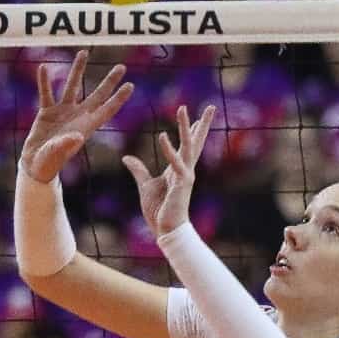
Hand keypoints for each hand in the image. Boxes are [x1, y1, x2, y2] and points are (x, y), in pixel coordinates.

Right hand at [20, 50, 134, 182]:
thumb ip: (66, 144)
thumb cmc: (50, 162)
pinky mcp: (47, 111)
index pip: (107, 109)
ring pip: (72, 86)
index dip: (119, 98)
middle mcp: (78, 116)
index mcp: (86, 127)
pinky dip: (44, 81)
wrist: (35, 164)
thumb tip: (78, 136)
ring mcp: (63, 112)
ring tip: (83, 52)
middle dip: (109, 81)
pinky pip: (46, 93)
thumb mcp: (58, 154)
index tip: (131, 85)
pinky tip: (44, 68)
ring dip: (78, 69)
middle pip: (98, 95)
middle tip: (122, 67)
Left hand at [122, 104, 215, 237]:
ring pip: (188, 146)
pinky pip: (175, 163)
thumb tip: (126, 158)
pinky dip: (169, 149)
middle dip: (203, 123)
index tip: (198, 117)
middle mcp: (185, 169)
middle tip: (211, 106)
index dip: (193, 131)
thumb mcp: (145, 186)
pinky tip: (163, 135)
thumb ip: (138, 170)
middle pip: (196, 141)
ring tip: (184, 108)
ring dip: (186, 126)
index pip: (187, 145)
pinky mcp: (181, 183)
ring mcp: (185, 175)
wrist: (165, 230)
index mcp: (178, 169)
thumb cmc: (159, 211)